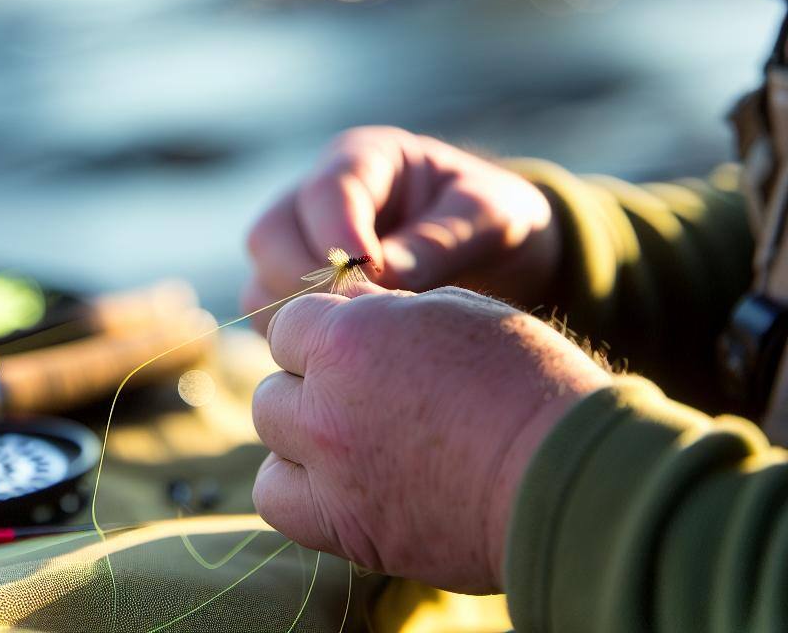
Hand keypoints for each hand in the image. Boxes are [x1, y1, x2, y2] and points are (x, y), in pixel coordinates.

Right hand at [243, 127, 560, 327]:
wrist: (494, 251)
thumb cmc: (493, 219)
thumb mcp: (488, 215)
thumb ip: (438, 239)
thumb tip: (381, 277)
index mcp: (363, 159)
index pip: (326, 190)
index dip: (339, 234)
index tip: (375, 277)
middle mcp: (315, 199)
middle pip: (271, 235)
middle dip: (310, 281)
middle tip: (366, 318)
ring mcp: (298, 247)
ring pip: (261, 282)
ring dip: (301, 318)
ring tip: (365, 341)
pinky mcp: (296, 294)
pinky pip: (272, 321)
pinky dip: (301, 342)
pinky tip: (352, 358)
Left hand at [251, 285, 609, 590]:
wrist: (565, 471)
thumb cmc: (522, 376)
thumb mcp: (454, 308)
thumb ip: (384, 309)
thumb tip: (347, 307)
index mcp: (348, 337)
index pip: (289, 324)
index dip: (322, 331)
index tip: (356, 344)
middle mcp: (325, 402)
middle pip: (274, 384)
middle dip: (309, 381)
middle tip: (361, 392)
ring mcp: (332, 470)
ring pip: (271, 437)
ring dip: (299, 432)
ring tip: (349, 436)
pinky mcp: (347, 528)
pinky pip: (279, 502)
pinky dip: (298, 489)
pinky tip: (338, 481)